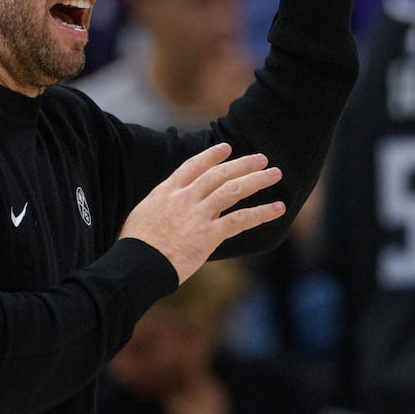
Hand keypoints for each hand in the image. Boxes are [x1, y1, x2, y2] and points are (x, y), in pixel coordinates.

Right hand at [118, 143, 284, 282]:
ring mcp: (198, 214)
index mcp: (167, 191)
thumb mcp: (144, 213)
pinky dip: (261, 213)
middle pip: (219, 174)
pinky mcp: (209, 235)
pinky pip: (240, 219)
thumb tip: (171, 202)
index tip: (226, 148)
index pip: (193, 166)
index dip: (212, 156)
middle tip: (262, 158)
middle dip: (243, 163)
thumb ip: (162, 204)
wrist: (137, 264)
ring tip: (274, 174)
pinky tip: (277, 208)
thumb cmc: (136, 245)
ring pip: (233, 190)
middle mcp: (185, 197)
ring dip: (257, 180)